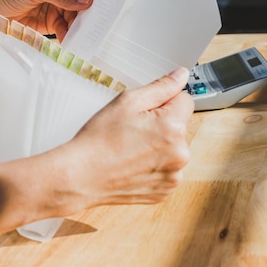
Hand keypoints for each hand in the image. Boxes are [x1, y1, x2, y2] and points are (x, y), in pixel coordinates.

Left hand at [0, 0, 93, 39]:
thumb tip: (88, 0)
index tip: (102, 9)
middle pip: (84, 3)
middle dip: (88, 15)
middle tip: (94, 28)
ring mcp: (60, 5)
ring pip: (77, 18)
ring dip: (79, 28)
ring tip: (82, 38)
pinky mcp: (54, 21)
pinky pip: (67, 29)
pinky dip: (69, 35)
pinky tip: (70, 42)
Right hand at [40, 67, 193, 216]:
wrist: (80, 177)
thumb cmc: (99, 140)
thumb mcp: (128, 102)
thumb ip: (161, 87)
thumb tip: (181, 75)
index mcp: (173, 127)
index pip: (185, 100)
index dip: (164, 101)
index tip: (146, 111)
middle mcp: (180, 154)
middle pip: (180, 125)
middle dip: (162, 123)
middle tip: (134, 130)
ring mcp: (173, 175)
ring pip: (174, 148)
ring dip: (160, 145)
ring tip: (131, 148)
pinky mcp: (165, 191)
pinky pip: (166, 169)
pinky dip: (154, 165)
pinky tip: (133, 164)